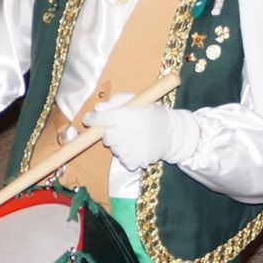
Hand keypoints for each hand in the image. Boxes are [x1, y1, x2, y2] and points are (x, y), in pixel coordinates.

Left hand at [83, 95, 198, 172]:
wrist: (174, 133)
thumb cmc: (152, 114)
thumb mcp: (137, 100)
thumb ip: (115, 101)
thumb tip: (97, 109)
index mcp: (127, 116)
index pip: (101, 119)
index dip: (92, 119)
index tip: (89, 119)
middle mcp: (127, 133)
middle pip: (106, 137)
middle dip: (109, 132)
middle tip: (120, 128)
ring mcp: (131, 150)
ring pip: (114, 149)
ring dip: (119, 144)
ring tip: (133, 137)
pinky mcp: (136, 161)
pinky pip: (123, 160)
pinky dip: (127, 155)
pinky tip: (137, 147)